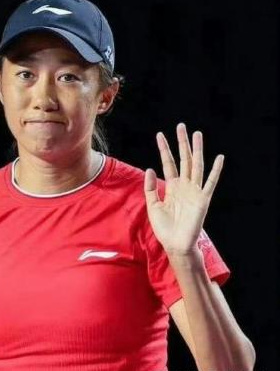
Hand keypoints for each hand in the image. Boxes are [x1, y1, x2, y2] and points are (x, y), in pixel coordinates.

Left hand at [144, 123, 223, 255]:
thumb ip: (150, 187)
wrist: (174, 244)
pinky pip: (210, 182)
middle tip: (181, 126)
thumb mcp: (152, 205)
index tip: (160, 135)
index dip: (164, 149)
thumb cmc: (164, 227)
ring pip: (196, 165)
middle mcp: (184, 186)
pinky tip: (219, 158)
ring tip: (197, 134)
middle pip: (184, 159)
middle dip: (182, 143)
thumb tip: (150, 168)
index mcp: (172, 187)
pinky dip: (215, 170)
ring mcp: (194, 191)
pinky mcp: (203, 199)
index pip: (168, 163)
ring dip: (197, 150)